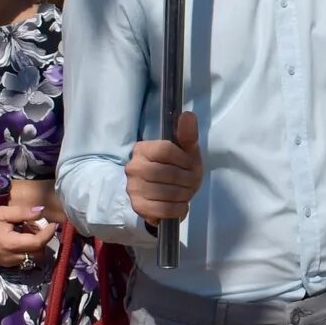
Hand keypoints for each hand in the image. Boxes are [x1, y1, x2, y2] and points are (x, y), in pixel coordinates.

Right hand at [0, 204, 59, 268]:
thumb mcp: (2, 212)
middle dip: (43, 239)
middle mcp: (11, 257)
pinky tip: (21, 238)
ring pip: (32, 257)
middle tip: (38, 226)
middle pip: (38, 252)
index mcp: (10, 244)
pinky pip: (24, 259)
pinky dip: (28, 250)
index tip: (54, 223)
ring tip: (29, 231)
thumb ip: (23, 212)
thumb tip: (41, 211)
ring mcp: (8, 263)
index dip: (49, 233)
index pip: (38, 242)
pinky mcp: (6, 264)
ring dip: (36, 245)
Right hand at [127, 110, 202, 226]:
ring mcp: (133, 188)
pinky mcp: (138, 206)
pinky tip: (180, 204)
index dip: (185, 159)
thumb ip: (187, 134)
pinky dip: (178, 208)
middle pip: (169, 173)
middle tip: (192, 182)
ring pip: (168, 192)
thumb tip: (188, 115)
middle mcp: (133, 167)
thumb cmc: (179, 168)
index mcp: (142, 149)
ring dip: (184, 194)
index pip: (167, 150)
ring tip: (186, 192)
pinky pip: (164, 209)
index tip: (190, 164)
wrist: (167, 195)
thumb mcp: (186, 151)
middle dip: (188, 180)